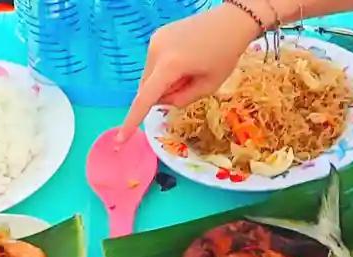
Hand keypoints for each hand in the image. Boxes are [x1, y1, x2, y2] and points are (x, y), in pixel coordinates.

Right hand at [117, 2, 266, 141]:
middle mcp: (156, 51)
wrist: (231, 20)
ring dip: (163, 82)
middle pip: (146, 88)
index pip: (145, 99)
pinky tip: (184, 61)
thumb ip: (182, 100)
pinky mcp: (158, 36)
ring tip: (188, 70)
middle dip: (161, 95)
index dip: (132, 121)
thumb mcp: (208, 86)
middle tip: (188, 85)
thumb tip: (163, 102)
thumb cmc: (225, 54)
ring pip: (149, 77)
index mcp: (170, 65)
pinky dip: (164, 71)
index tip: (121, 139)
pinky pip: (154, 63)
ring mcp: (155, 41)